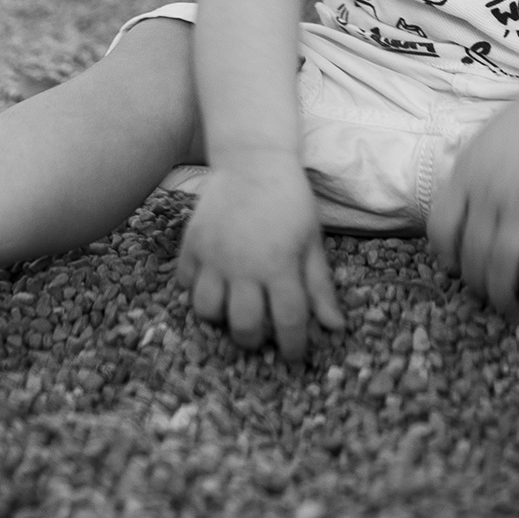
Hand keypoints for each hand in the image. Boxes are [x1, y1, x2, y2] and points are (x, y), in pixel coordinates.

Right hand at [176, 154, 343, 364]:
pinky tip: (210, 282)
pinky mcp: (192, 243)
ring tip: (231, 308)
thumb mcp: (311, 241)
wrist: (253, 159)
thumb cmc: (290, 200)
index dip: (292, 347)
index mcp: (280, 265)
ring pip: (206, 310)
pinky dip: (194, 289)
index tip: (293, 358)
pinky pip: (184, 281)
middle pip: (243, 325)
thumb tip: (335, 328)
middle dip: (253, 341)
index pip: (288, 322)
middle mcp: (244, 266)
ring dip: (219, 318)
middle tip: (259, 335)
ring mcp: (214, 255)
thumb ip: (320, 286)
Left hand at [427, 90, 518, 315]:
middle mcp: (487, 192)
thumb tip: (458, 215)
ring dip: (504, 293)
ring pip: (503, 263)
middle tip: (486, 298)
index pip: (441, 229)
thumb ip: (467, 181)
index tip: (458, 267)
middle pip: (473, 254)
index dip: (447, 256)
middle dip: (478, 285)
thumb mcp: (481, 147)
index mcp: (464, 176)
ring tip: (509, 307)